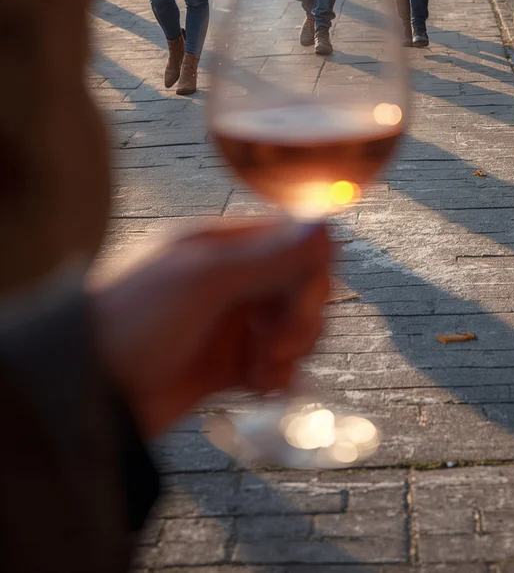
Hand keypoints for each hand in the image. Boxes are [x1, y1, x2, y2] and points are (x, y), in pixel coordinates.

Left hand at [90, 220, 330, 437]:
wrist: (88, 390)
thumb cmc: (133, 320)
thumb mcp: (203, 281)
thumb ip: (267, 256)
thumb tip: (324, 224)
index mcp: (225, 245)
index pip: (296, 243)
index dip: (310, 272)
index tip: (298, 302)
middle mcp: (232, 279)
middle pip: (302, 287)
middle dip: (302, 316)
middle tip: (279, 344)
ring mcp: (230, 322)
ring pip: (293, 328)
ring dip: (292, 350)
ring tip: (263, 369)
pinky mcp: (226, 366)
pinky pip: (274, 366)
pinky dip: (277, 377)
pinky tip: (259, 388)